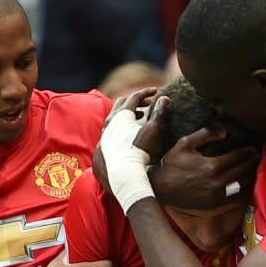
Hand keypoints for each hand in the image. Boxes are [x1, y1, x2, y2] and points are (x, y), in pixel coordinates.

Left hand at [98, 88, 157, 213]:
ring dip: (127, 115)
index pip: (134, 96)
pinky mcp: (101, 148)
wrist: (123, 175)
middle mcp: (110, 123)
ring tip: (139, 118)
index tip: (156, 91)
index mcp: (122, 115)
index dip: (146, 92)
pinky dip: (120, 128)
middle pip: (121, 104)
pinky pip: (110, 132)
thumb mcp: (153, 131)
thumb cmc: (139, 152)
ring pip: (113, 118)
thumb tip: (164, 98)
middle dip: (135, 101)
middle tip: (147, 104)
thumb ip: (160, 113)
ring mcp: (104, 136)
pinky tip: (127, 136)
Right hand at [145, 100, 259, 208]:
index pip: (238, 157)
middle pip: (243, 171)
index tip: (252, 149)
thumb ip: (206, 134)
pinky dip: (243, 192)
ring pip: (242, 186)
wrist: (160, 187)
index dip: (247, 152)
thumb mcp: (185, 143)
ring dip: (251, 177)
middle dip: (252, 163)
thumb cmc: (172, 164)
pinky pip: (235, 200)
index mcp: (213, 166)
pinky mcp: (214, 206)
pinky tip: (246, 186)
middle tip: (257, 157)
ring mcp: (217, 196)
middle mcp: (218, 182)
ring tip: (254, 169)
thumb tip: (224, 132)